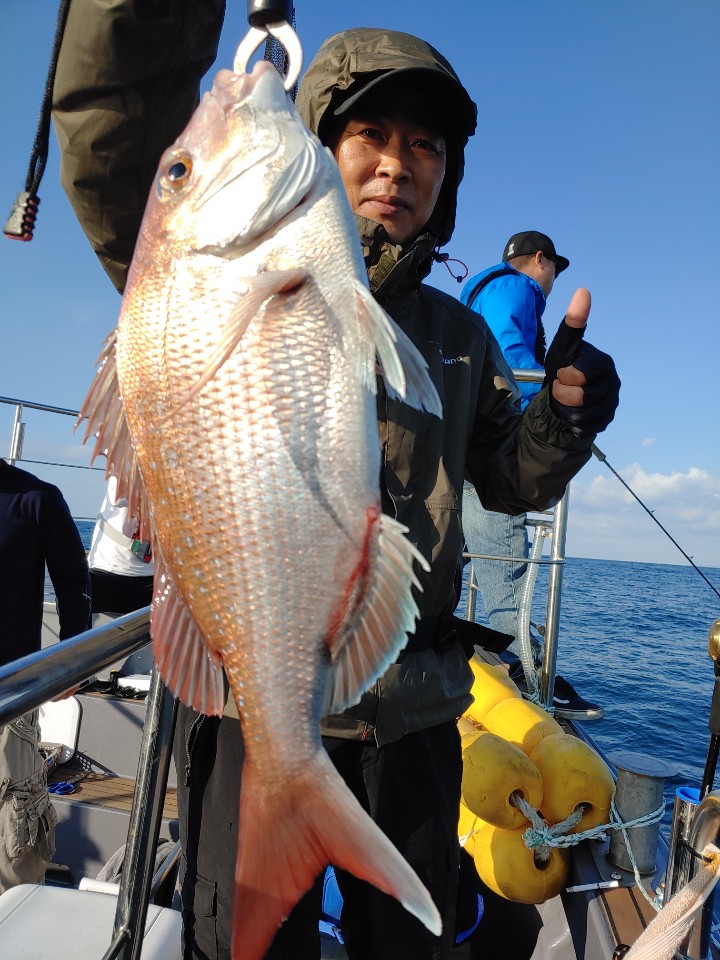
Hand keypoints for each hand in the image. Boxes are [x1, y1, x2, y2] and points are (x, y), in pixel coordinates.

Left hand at [544, 288, 619, 435]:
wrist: (560, 399)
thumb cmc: (561, 369)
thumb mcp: (562, 347)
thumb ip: (573, 323)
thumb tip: (583, 291)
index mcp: (603, 363)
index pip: (582, 374)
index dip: (565, 377)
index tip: (559, 375)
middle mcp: (612, 384)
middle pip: (582, 396)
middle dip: (562, 394)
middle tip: (559, 388)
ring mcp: (611, 404)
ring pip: (583, 413)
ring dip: (565, 408)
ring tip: (563, 399)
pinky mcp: (605, 421)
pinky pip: (585, 426)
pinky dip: (571, 421)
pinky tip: (569, 412)